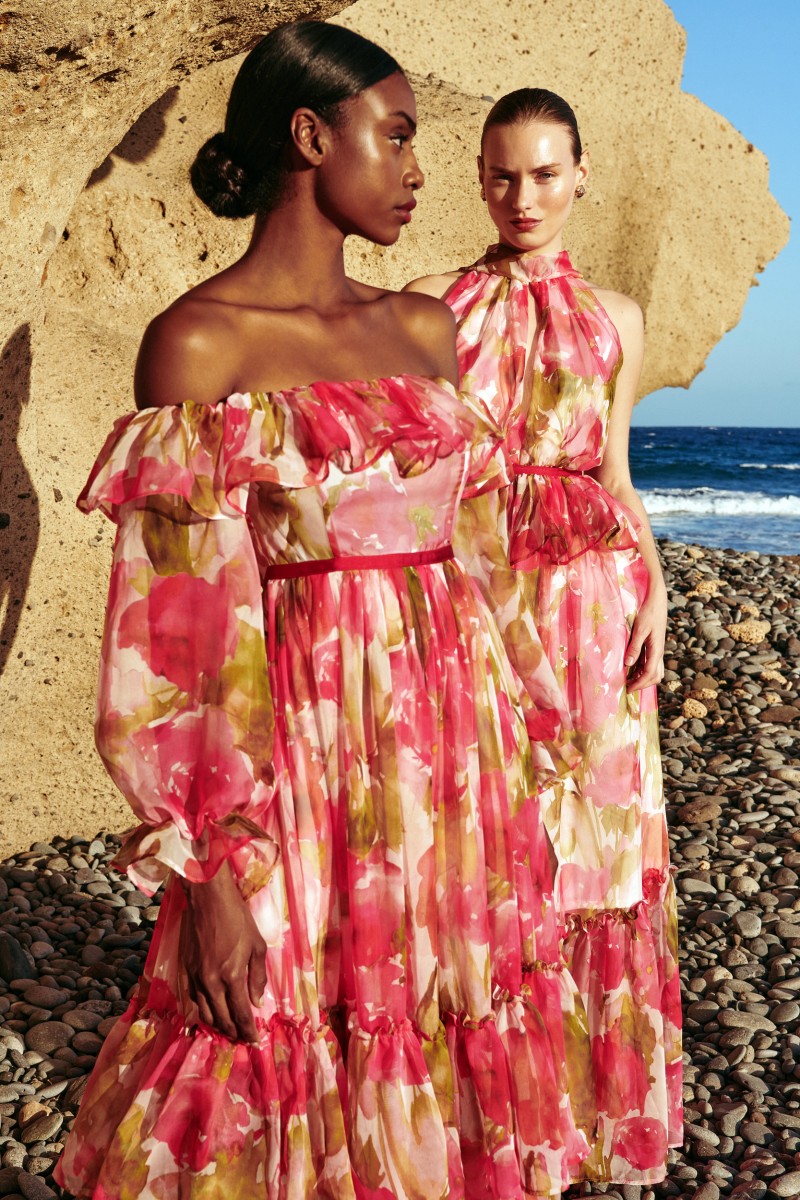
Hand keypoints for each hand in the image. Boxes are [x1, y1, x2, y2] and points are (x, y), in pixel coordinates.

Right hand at [179, 861, 266, 1042]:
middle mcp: (211, 982)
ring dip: (217, 1025)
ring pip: (204, 1014)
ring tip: (227, 1031)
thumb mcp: (257, 945)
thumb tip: (256, 1001)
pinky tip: (204, 1018)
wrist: (207, 899)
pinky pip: (190, 1001)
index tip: (254, 1042)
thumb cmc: (237, 918)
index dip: (248, 1031)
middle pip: (222, 1019)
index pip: (241, 1014)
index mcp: (232, 976)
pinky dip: (199, 1014)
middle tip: (242, 1038)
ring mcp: (194, 978)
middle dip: (233, 1032)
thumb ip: (257, 976)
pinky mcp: (184, 971)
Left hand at [625, 588, 666, 691]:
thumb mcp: (639, 630)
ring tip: (628, 680)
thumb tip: (628, 665)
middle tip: (628, 687)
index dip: (639, 684)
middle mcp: (659, 652)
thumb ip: (634, 647)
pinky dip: (642, 669)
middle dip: (643, 684)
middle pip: (655, 676)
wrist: (657, 601)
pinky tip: (631, 668)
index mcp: (657, 650)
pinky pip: (650, 663)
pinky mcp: (654, 646)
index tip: (628, 689)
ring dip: (643, 678)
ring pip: (654, 671)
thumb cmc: (648, 613)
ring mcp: (658, 650)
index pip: (650, 673)